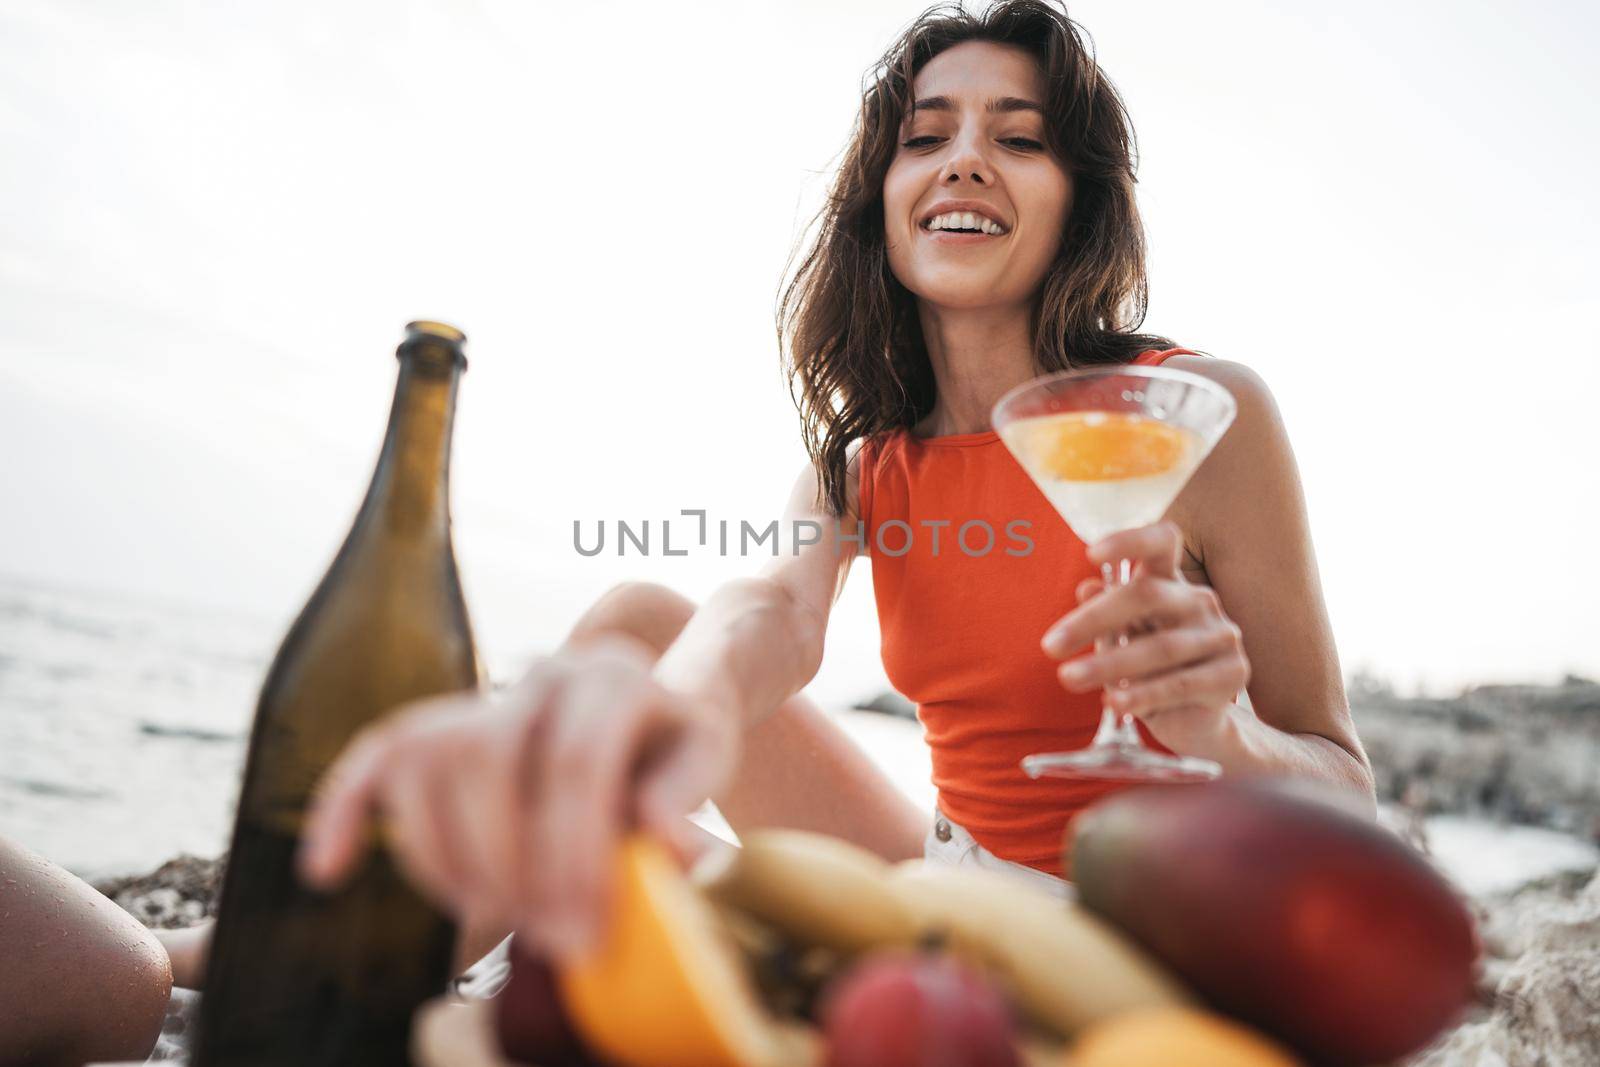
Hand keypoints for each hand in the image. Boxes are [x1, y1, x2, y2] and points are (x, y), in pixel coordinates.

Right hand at [295, 634, 738, 961]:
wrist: (649, 718)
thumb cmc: (672, 760)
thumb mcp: (702, 772)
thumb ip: (687, 806)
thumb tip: (666, 845)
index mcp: (616, 676)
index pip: (574, 761)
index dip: (573, 855)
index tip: (583, 935)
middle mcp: (544, 671)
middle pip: (488, 756)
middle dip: (508, 863)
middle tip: (541, 938)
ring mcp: (485, 694)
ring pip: (426, 758)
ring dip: (445, 856)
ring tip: (494, 917)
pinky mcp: (436, 724)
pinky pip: (374, 756)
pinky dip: (342, 810)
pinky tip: (327, 870)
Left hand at [1041, 521, 1249, 749]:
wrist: (1193, 721)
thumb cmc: (1149, 671)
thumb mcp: (1121, 642)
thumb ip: (1106, 616)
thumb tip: (1086, 588)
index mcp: (1171, 582)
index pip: (1161, 543)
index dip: (1129, 541)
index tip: (1089, 554)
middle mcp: (1199, 601)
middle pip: (1147, 595)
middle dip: (1094, 619)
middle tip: (1050, 646)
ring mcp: (1221, 636)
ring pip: (1160, 646)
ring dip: (1109, 664)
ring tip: (1068, 678)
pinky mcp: (1232, 675)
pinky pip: (1180, 684)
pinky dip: (1142, 694)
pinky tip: (1112, 701)